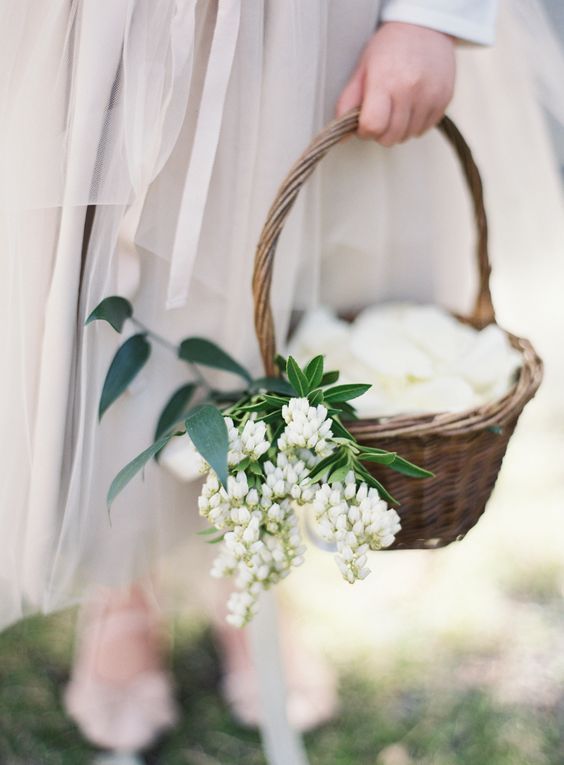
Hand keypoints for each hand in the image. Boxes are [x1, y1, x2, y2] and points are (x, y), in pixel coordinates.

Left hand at [336, 22, 455, 145]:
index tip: (365, 121)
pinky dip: (415, 124)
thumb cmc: (391, 46)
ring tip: (396, 107)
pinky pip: (424, 130)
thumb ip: (349, 101)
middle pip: (390, 137)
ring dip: (398, 129)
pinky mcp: (444, 100)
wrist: (426, 27)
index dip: (365, 130)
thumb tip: (342, 134)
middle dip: (381, 132)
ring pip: (407, 136)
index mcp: (386, 81)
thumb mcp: (363, 67)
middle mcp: (410, 90)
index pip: (373, 126)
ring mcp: (430, 96)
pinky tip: (411, 106)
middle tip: (380, 114)